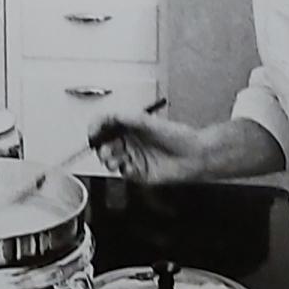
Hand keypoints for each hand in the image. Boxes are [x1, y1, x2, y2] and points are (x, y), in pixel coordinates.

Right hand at [88, 112, 203, 183]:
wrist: (194, 156)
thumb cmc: (178, 137)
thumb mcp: (149, 122)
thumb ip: (126, 118)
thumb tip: (108, 116)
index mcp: (131, 127)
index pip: (106, 126)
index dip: (97, 128)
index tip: (93, 132)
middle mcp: (131, 142)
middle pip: (105, 144)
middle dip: (101, 147)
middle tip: (104, 149)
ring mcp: (134, 157)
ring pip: (111, 160)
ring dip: (109, 160)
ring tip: (114, 160)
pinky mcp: (139, 173)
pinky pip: (123, 172)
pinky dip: (123, 170)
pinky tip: (129, 166)